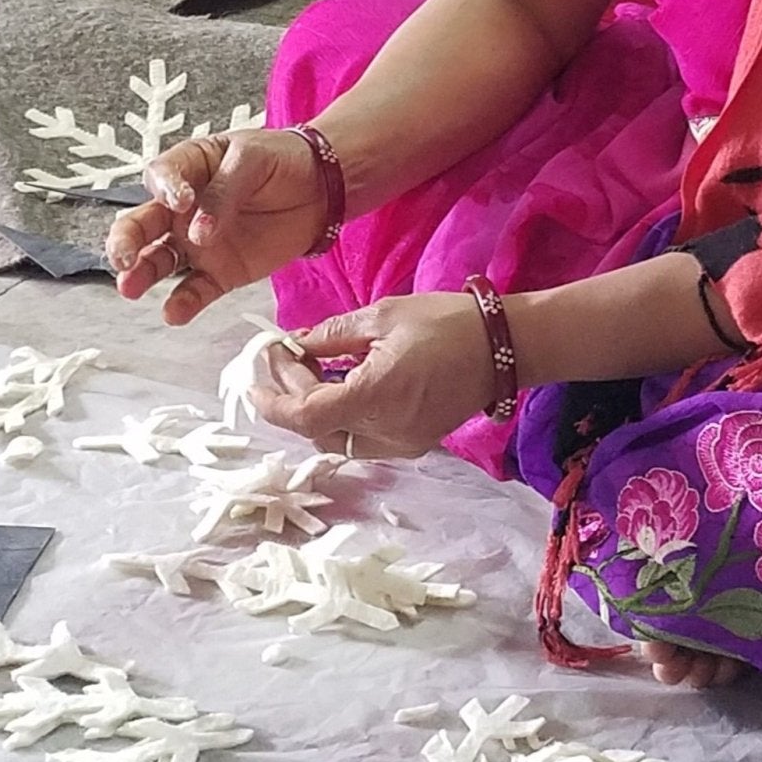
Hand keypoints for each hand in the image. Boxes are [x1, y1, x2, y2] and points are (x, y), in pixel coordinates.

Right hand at [107, 130, 327, 324]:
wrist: (321, 189)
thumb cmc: (282, 161)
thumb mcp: (252, 160)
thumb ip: (224, 193)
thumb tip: (198, 234)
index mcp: (188, 169)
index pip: (160, 178)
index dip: (164, 190)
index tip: (179, 202)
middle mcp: (182, 210)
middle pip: (143, 225)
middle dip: (126, 241)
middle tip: (122, 257)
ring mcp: (198, 244)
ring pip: (159, 261)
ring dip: (142, 274)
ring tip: (129, 288)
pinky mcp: (220, 273)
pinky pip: (195, 290)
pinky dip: (183, 303)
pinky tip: (173, 313)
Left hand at [249, 295, 498, 458]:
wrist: (507, 348)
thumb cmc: (448, 323)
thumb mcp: (383, 316)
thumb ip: (331, 336)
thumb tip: (294, 345)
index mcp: (375, 396)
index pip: (304, 416)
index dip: (272, 402)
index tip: (254, 379)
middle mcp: (385, 431)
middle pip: (316, 428)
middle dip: (292, 394)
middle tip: (286, 355)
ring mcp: (400, 444)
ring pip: (335, 438)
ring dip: (314, 408)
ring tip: (311, 367)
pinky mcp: (412, 444)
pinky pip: (361, 438)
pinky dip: (341, 416)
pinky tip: (340, 383)